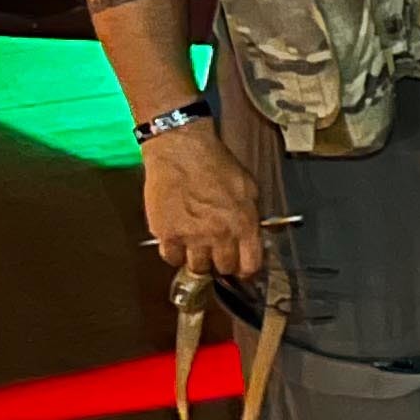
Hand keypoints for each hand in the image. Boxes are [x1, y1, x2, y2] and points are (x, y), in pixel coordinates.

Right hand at [142, 123, 265, 282]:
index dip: (247, 269)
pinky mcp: (166, 234)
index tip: (243, 268)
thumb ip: (251, 215)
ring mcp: (191, 237)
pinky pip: (171, 258)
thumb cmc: (215, 163)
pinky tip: (178, 241)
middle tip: (218, 254)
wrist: (181, 150)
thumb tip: (253, 235)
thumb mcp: (248, 187)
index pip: (250, 265)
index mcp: (244, 223)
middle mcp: (219, 234)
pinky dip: (175, 253)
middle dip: (223, 264)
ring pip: (197, 268)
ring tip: (197, 247)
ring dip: (199, 261)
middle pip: (224, 269)